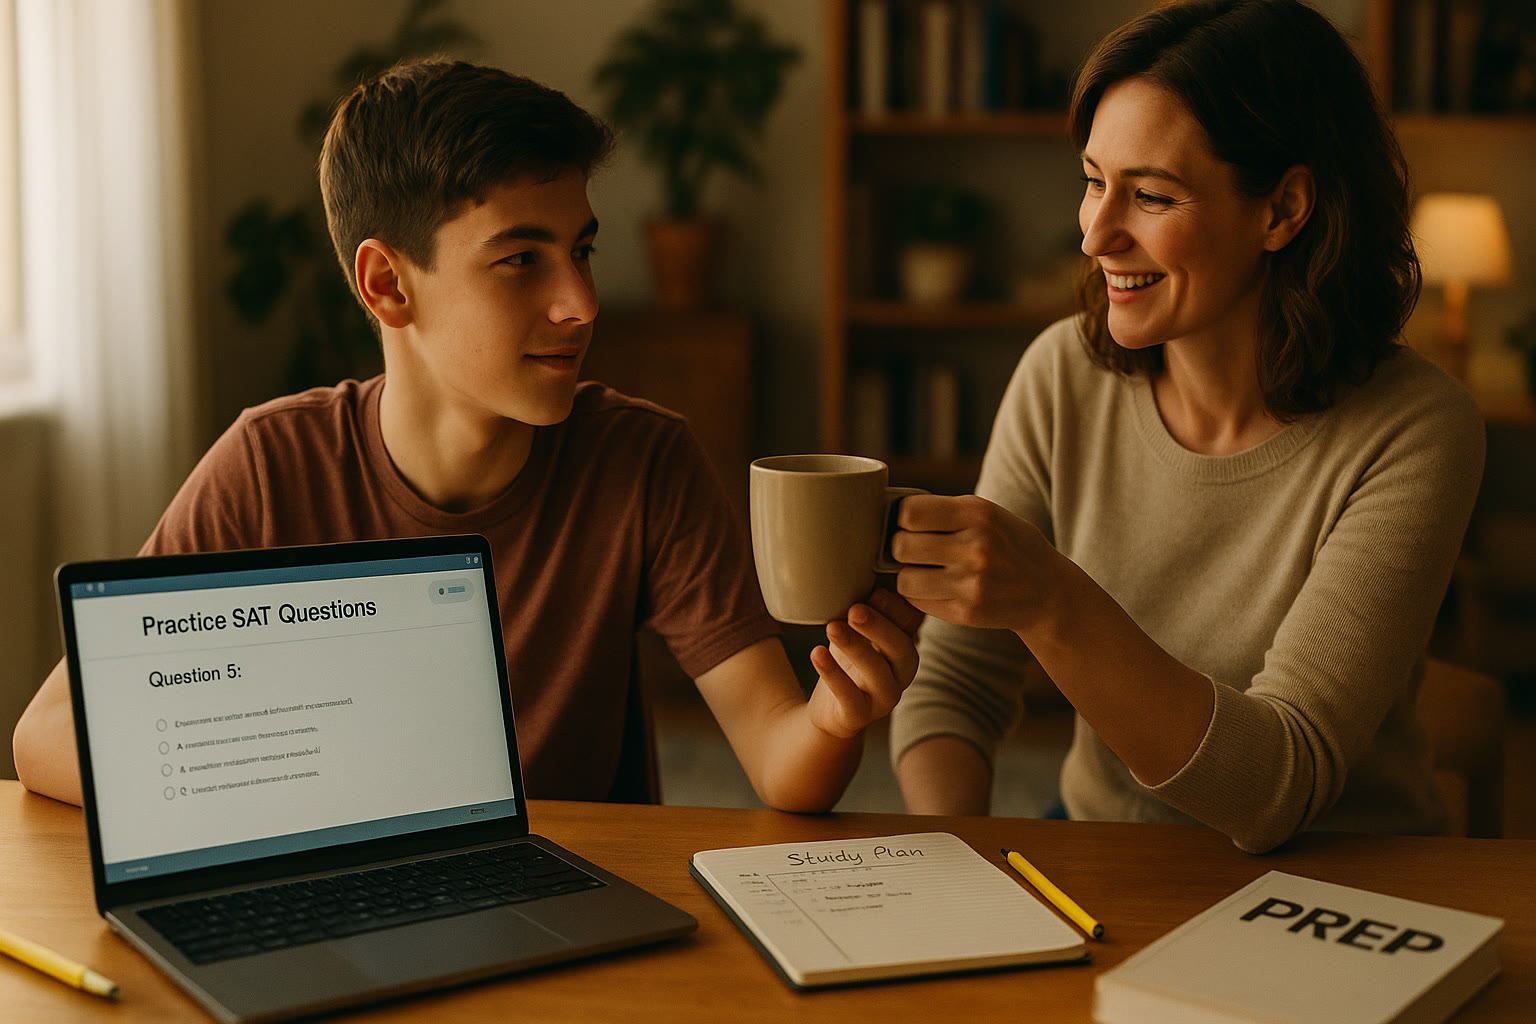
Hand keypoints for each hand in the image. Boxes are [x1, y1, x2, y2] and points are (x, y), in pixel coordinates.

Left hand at [806, 587, 923, 738]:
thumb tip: (850, 552)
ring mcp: (883, 697)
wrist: (829, 709)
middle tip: (855, 609)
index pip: (913, 623)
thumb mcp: (857, 627)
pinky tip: (817, 654)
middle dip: (880, 627)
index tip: (875, 590)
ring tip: (832, 627)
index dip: (898, 607)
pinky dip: (834, 676)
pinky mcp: (858, 716)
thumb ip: (863, 600)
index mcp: (904, 643)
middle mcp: (901, 672)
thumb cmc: (847, 658)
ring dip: (856, 648)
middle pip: (902, 648)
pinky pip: (850, 698)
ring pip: (878, 674)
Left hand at [889, 493, 1055, 632]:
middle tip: (915, 551)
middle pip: (901, 546)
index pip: (909, 512)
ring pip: (904, 578)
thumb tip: (889, 514)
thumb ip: (945, 512)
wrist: (1048, 592)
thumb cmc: (1008, 546)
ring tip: (925, 571)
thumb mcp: (988, 514)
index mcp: (978, 513)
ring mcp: (972, 582)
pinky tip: (938, 588)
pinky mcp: (967, 612)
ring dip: (909, 574)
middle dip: (902, 548)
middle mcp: (976, 546)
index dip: (904, 520)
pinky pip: (918, 601)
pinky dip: (921, 595)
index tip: (913, 525)